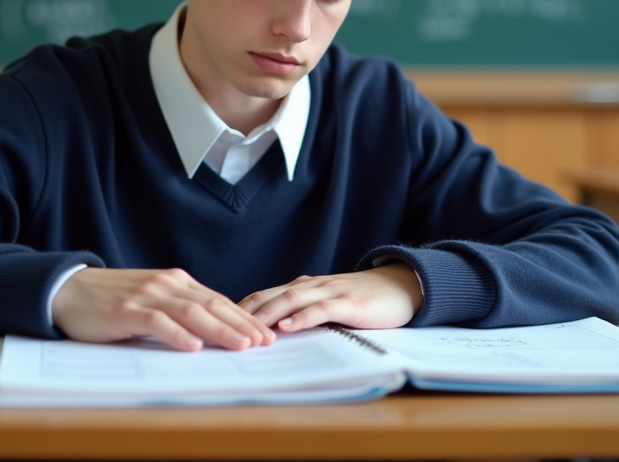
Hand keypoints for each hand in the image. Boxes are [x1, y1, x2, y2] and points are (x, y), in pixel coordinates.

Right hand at [52, 267, 276, 351]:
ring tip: (240, 345)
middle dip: (240, 324)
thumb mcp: (152, 299)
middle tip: (263, 342)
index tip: (264, 333)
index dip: (242, 316)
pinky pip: (157, 322)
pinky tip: (193, 347)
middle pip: (211, 305)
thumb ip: (179, 308)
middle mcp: (166, 285)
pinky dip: (177, 334)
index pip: (217, 300)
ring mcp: (147, 296)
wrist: (70, 290)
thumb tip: (212, 330)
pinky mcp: (126, 311)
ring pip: (191, 313)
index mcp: (176, 281)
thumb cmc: (113, 300)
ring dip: (219, 330)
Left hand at [238, 263, 423, 333]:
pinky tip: (287, 327)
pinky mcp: (348, 302)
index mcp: (303, 287)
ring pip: (289, 300)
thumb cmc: (363, 299)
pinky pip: (320, 309)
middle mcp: (311, 286)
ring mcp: (329, 292)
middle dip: (243, 313)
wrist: (401, 286)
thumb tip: (273, 333)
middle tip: (220, 329)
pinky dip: (301, 318)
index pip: (264, 295)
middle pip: (269, 295)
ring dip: (267, 315)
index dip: (240, 309)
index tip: (217, 323)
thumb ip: (303, 312)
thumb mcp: (327, 304)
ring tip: (247, 331)